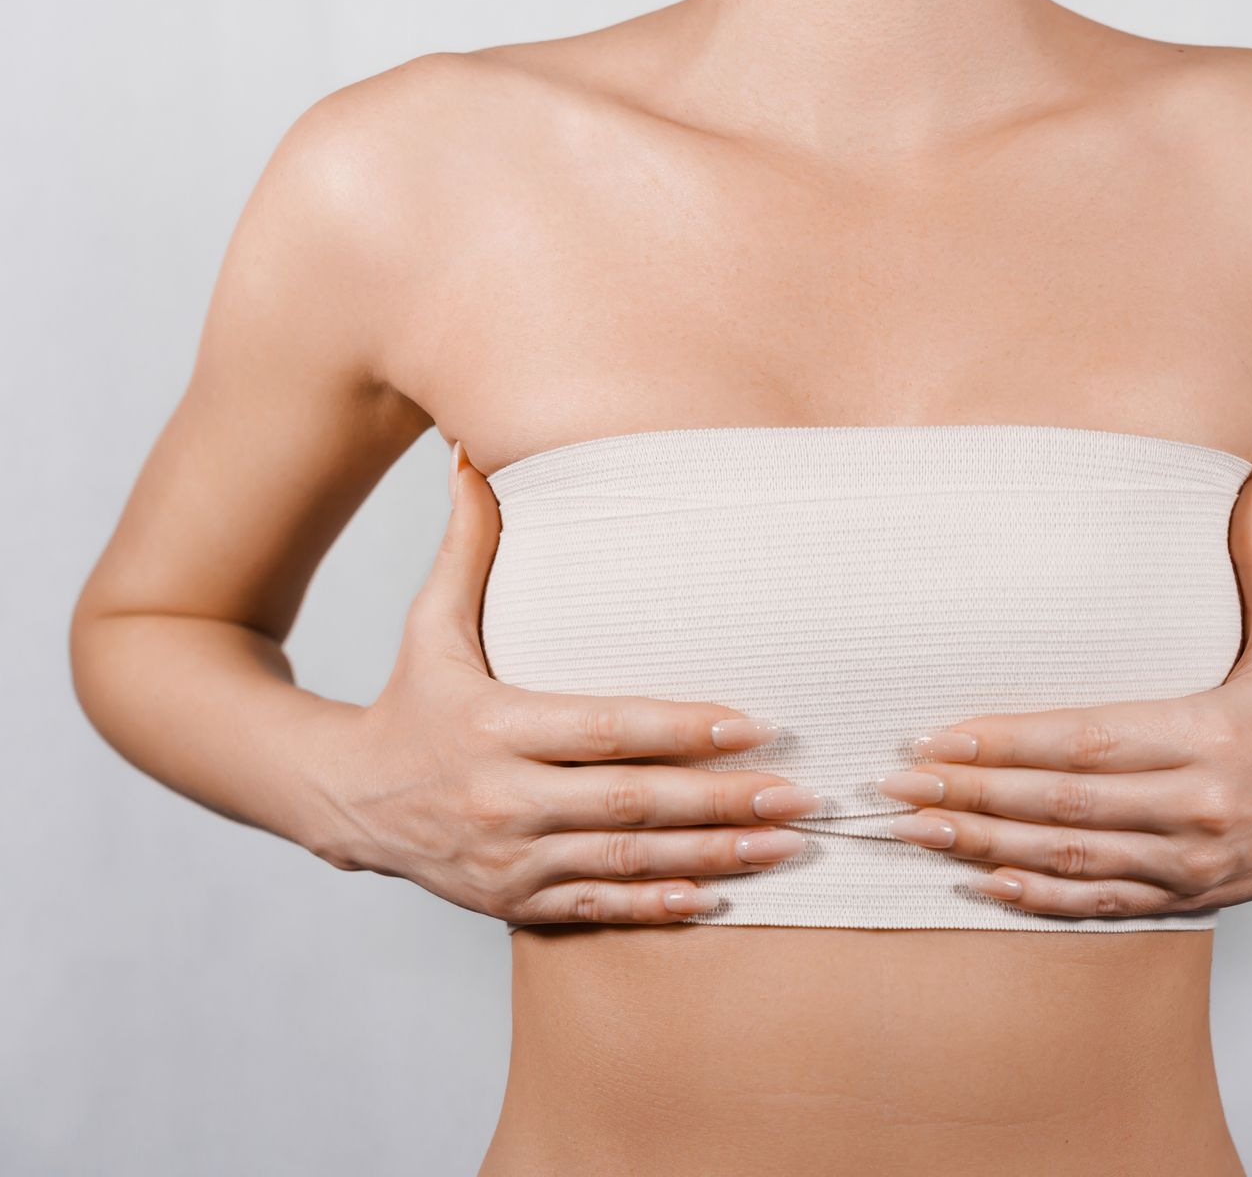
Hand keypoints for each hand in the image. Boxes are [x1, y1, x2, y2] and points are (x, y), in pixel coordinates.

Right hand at [304, 441, 824, 925]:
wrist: (343, 800)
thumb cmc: (408, 701)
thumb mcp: (429, 625)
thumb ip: (467, 546)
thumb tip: (472, 452)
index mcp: (492, 724)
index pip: (602, 727)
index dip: (678, 728)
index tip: (753, 723)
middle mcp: (501, 796)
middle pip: (627, 800)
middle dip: (719, 800)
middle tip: (798, 795)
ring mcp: (508, 858)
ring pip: (624, 860)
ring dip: (711, 856)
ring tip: (785, 846)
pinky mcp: (513, 902)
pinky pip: (597, 908)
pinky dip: (657, 907)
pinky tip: (719, 897)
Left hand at [876, 448, 1251, 918]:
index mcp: (1213, 734)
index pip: (1092, 739)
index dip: (1011, 740)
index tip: (940, 733)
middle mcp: (1197, 805)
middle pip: (1065, 804)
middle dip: (974, 794)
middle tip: (897, 783)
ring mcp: (1187, 861)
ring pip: (1069, 860)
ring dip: (985, 847)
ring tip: (914, 829)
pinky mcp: (1181, 898)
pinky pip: (1096, 904)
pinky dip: (1036, 899)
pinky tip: (979, 883)